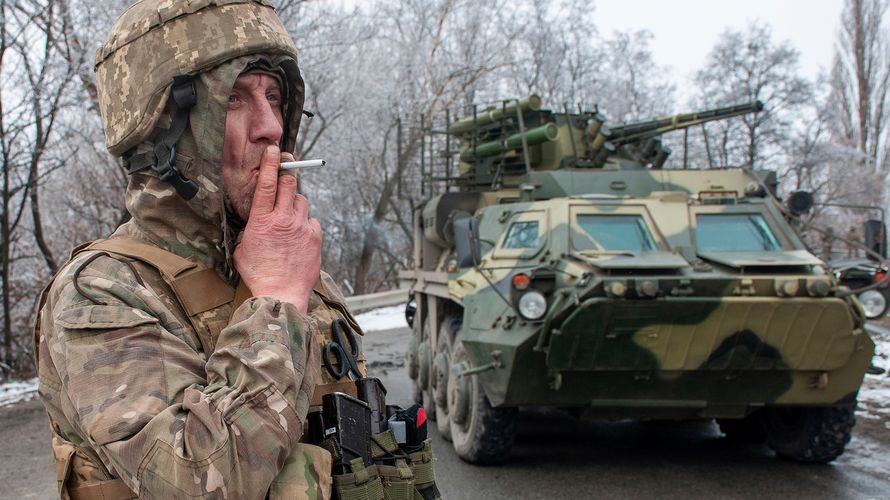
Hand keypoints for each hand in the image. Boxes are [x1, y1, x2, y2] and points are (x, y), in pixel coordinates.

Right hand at [233, 145, 321, 312]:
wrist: (281, 295)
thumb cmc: (259, 275)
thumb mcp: (243, 248)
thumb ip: (250, 230)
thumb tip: (255, 223)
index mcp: (262, 220)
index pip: (268, 183)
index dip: (271, 163)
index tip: (274, 150)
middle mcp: (283, 219)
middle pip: (290, 185)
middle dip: (287, 179)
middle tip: (284, 182)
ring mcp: (302, 227)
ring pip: (302, 202)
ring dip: (295, 205)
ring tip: (289, 220)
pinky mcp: (315, 237)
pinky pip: (312, 221)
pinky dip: (306, 224)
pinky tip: (299, 237)